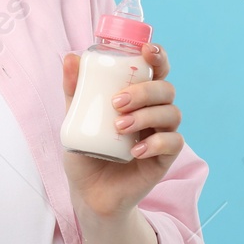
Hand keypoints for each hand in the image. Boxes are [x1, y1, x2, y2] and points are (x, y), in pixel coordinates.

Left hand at [60, 42, 182, 219]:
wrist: (89, 193)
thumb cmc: (86, 151)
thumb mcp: (75, 119)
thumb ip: (74, 90)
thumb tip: (70, 57)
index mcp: (138, 97)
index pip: (156, 70)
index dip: (158, 56)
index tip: (145, 51)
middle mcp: (154, 112)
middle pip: (166, 89)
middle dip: (144, 91)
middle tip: (117, 102)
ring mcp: (161, 134)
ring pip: (172, 113)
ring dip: (146, 115)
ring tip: (119, 126)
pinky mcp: (164, 158)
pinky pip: (173, 143)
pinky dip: (156, 143)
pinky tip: (135, 151)